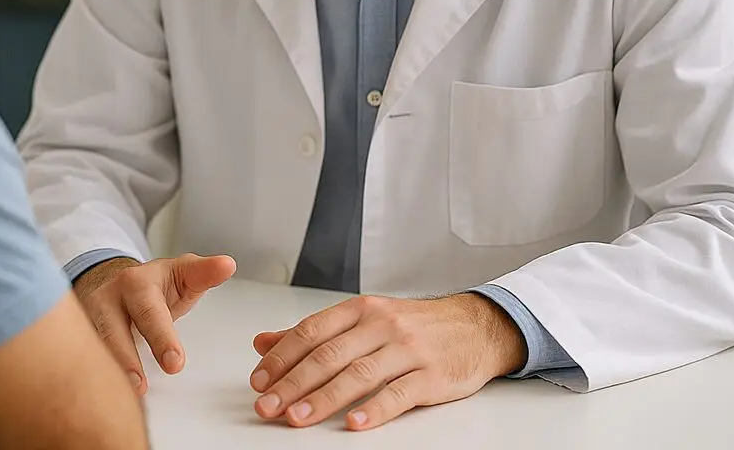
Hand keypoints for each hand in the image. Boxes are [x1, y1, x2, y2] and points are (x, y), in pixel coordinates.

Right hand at [73, 253, 236, 393]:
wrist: (110, 281)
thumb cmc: (153, 285)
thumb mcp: (180, 273)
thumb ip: (204, 274)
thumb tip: (227, 265)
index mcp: (135, 283)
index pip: (149, 312)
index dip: (162, 338)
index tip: (176, 363)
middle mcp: (107, 299)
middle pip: (114, 331)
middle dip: (128, 359)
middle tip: (142, 387)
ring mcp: (88, 319)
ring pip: (94, 346)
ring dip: (108, 371)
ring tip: (128, 394)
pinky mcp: (79, 336)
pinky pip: (85, 359)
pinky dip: (95, 378)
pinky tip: (106, 397)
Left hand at [249, 293, 525, 430]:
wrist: (474, 327)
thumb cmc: (413, 326)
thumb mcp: (363, 320)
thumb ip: (314, 333)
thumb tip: (263, 342)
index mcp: (360, 310)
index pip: (311, 332)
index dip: (281, 357)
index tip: (258, 380)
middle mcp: (381, 325)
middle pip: (328, 355)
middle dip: (292, 383)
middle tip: (267, 405)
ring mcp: (407, 349)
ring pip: (358, 374)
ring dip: (323, 399)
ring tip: (297, 418)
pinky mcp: (431, 375)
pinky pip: (399, 394)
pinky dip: (374, 410)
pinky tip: (353, 423)